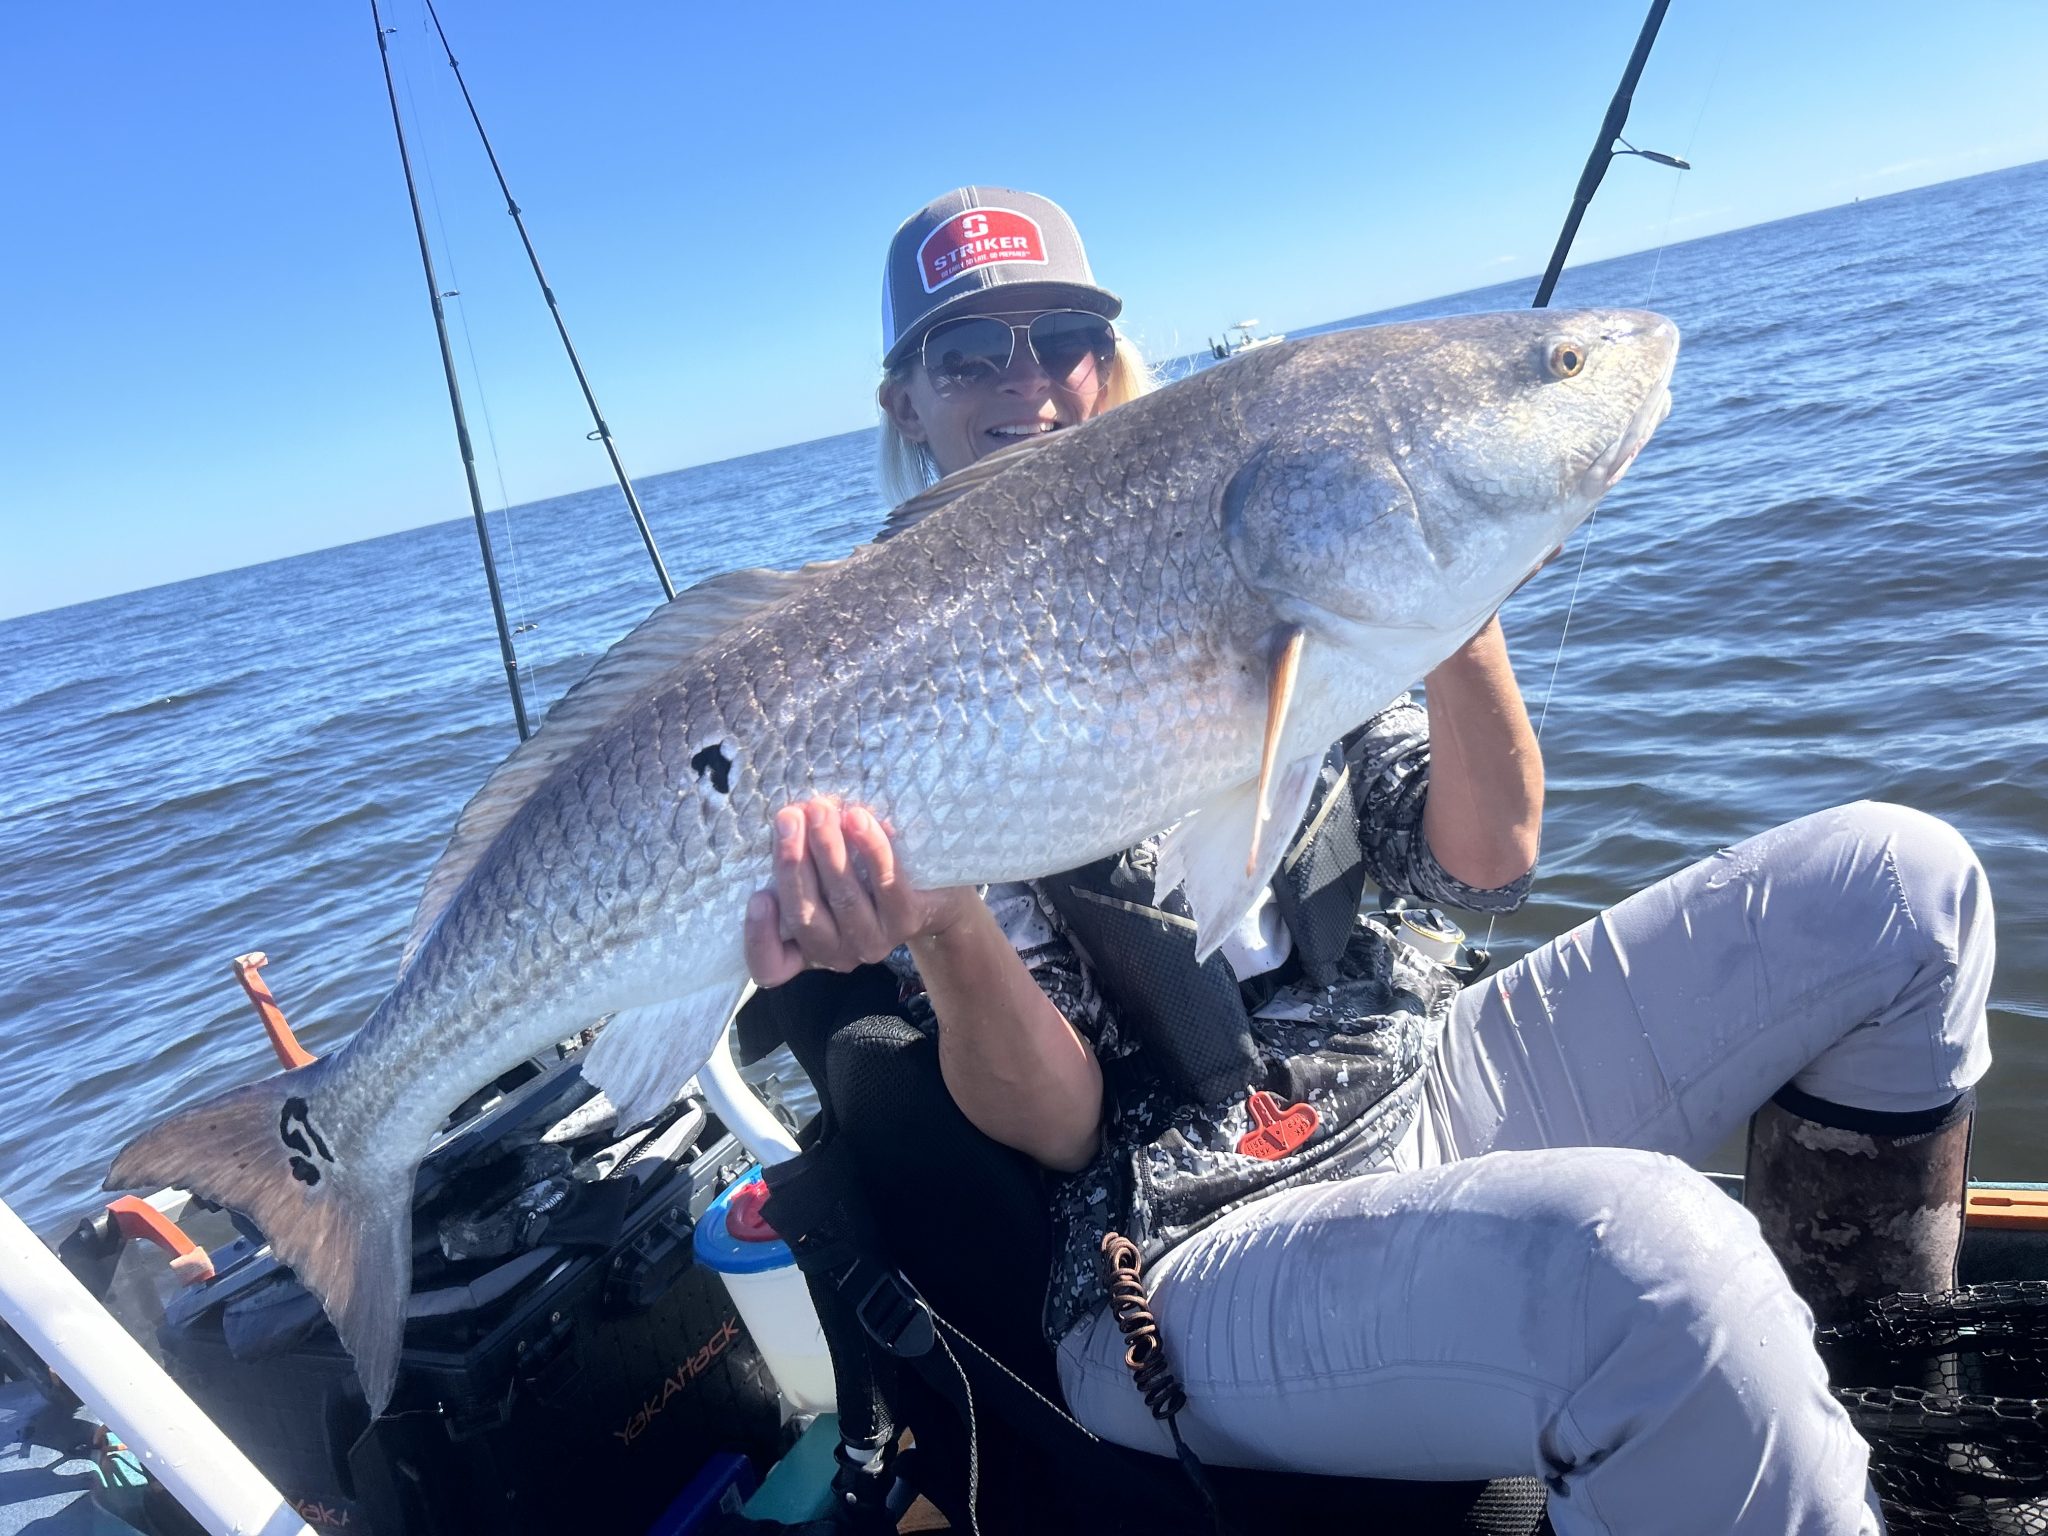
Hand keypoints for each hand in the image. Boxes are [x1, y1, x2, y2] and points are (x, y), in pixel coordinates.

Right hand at [743, 799, 979, 986]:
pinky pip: (885, 882)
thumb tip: (792, 818)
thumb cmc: (863, 878)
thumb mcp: (823, 875)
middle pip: (804, 917)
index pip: (771, 967)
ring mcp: (874, 941)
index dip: (758, 938)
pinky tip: (858, 819)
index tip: (758, 896)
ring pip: (843, 897)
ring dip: (827, 848)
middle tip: (789, 818)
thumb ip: (802, 859)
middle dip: (792, 863)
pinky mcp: (906, 920)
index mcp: (807, 947)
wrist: (933, 893)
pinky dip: (870, 848)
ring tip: (820, 810)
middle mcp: (838, 953)